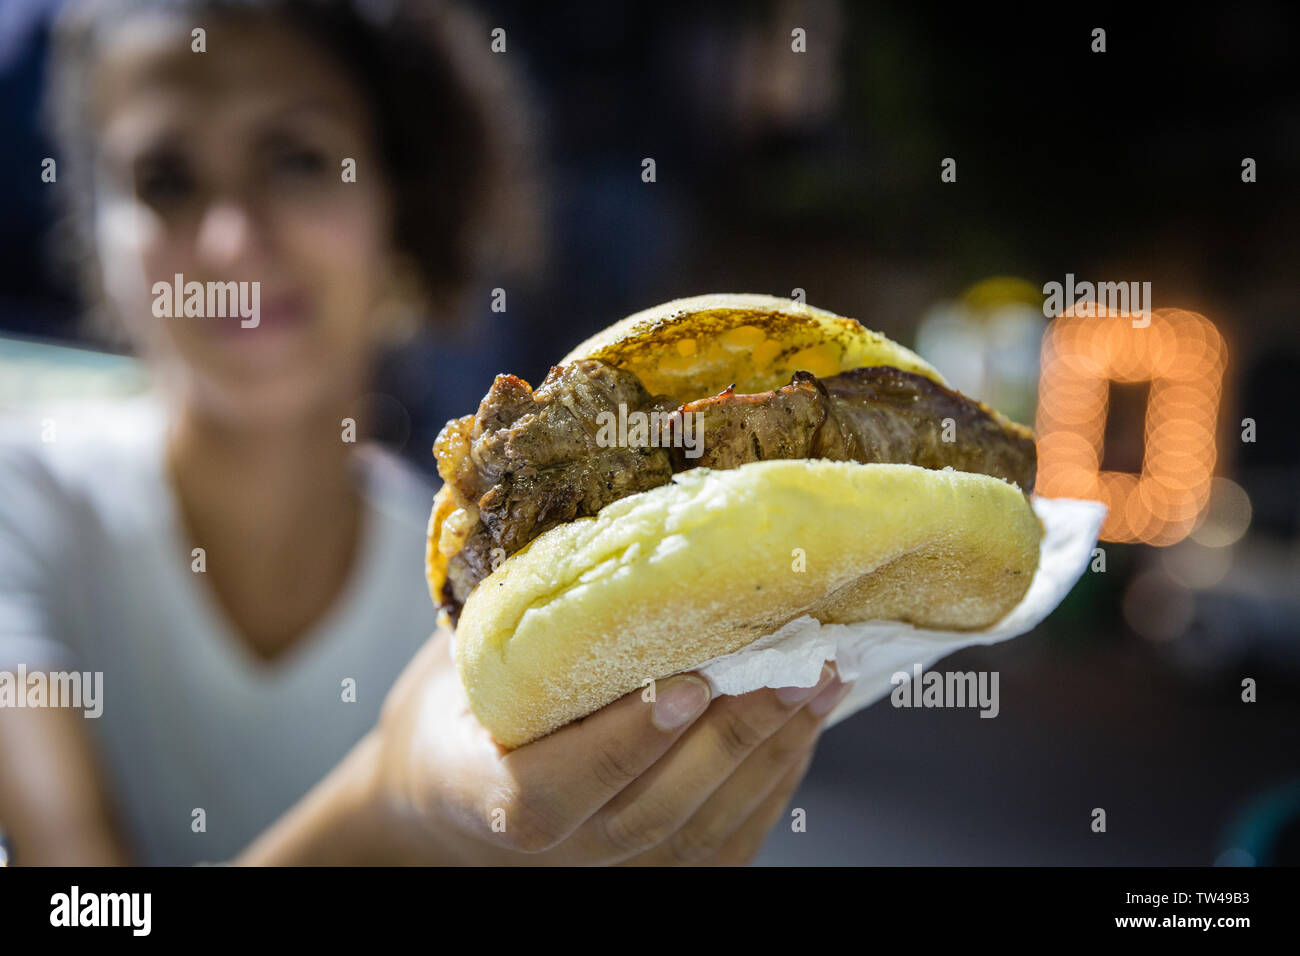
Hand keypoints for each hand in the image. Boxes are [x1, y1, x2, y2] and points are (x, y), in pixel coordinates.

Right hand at [369, 626, 853, 864]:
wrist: (451, 794)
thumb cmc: (456, 711)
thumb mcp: (458, 659)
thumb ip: (517, 620)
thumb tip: (600, 528)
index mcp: (485, 793)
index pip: (552, 791)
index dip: (625, 742)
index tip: (689, 682)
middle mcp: (556, 848)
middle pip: (654, 812)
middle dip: (735, 733)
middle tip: (797, 661)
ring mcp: (610, 867)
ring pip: (702, 829)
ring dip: (773, 749)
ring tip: (824, 675)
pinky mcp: (656, 869)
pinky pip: (727, 836)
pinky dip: (776, 776)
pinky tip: (808, 717)